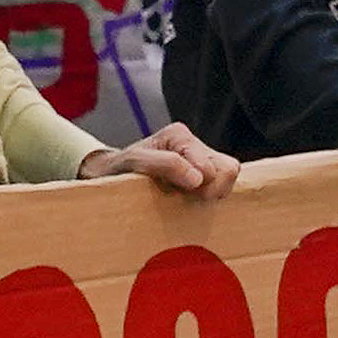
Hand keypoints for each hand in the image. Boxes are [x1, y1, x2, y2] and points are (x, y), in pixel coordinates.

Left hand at [76, 121, 238, 200]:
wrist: (108, 179)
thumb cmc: (118, 169)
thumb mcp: (135, 164)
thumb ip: (164, 165)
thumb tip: (198, 179)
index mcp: (179, 135)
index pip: (210, 166)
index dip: (201, 186)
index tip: (182, 193)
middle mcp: (194, 144)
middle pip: (228, 170)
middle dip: (210, 189)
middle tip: (187, 199)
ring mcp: (202, 161)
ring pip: (229, 178)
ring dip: (212, 194)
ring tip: (187, 200)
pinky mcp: (204, 178)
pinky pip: (223, 188)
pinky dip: (211, 197)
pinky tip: (191, 201)